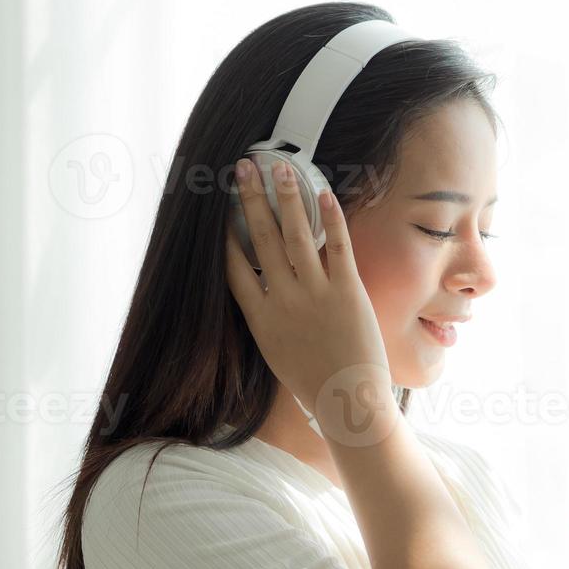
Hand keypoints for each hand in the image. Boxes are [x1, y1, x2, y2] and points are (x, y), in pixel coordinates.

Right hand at [224, 158, 394, 432]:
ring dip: (287, 197)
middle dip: (251, 199)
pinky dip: (330, 219)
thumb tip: (263, 292)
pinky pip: (337, 247)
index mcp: (260, 318)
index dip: (226, 233)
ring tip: (281, 167)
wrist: (349, 402)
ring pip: (296, 235)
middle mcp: (283, 301)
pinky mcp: (348, 292)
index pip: (233, 267)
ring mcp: (315, 295)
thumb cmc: (315, 383)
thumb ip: (269, 320)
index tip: (220, 207)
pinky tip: (324, 194)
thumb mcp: (278, 353)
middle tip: (245, 166)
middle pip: (262, 239)